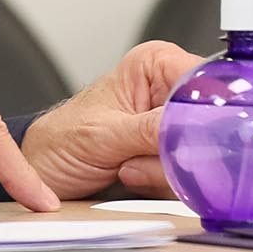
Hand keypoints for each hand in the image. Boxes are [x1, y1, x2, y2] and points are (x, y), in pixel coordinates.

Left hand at [22, 40, 198, 198]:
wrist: (44, 176)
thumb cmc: (61, 140)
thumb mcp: (104, 134)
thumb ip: (151, 130)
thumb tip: (191, 127)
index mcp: (156, 66)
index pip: (204, 80)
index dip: (206, 111)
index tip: (192, 136)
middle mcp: (170, 92)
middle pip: (208, 124)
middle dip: (176, 150)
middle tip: (138, 157)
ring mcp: (173, 127)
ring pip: (202, 155)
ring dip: (164, 172)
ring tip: (126, 165)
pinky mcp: (172, 156)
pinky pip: (190, 175)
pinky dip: (162, 185)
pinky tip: (132, 176)